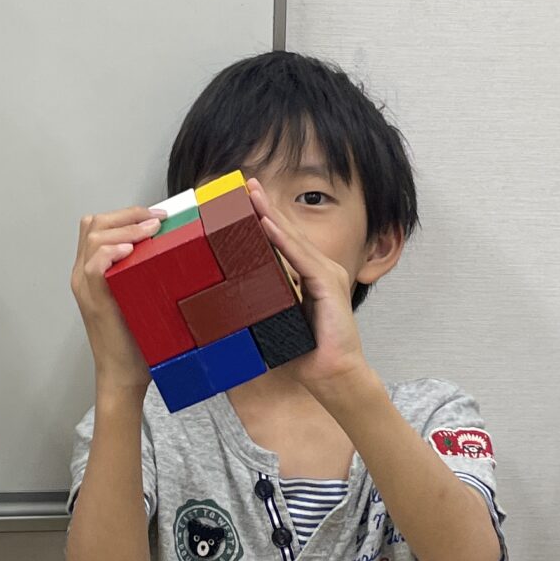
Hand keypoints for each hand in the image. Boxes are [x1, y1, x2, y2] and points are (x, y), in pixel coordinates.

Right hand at [70, 206, 162, 393]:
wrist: (124, 375)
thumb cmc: (137, 341)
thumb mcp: (143, 297)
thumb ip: (148, 272)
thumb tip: (178, 249)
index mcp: (92, 271)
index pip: (98, 226)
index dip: (126, 214)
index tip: (157, 215)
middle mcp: (83, 275)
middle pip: (93, 224)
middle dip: (127, 213)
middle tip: (158, 218)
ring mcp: (86, 287)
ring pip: (93, 237)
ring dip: (125, 227)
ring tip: (151, 230)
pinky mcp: (94, 300)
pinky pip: (94, 265)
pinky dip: (112, 252)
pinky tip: (133, 250)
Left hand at [244, 180, 370, 396]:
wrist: (333, 376)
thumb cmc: (305, 355)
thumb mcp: (275, 323)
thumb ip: (260, 306)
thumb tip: (226, 302)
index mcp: (308, 276)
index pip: (282, 241)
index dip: (263, 218)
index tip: (243, 199)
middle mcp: (320, 270)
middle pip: (288, 233)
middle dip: (265, 207)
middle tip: (245, 184)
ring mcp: (327, 275)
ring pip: (294, 240)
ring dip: (271, 215)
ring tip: (252, 195)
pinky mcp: (329, 286)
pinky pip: (302, 259)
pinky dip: (283, 241)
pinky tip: (267, 226)